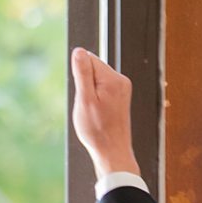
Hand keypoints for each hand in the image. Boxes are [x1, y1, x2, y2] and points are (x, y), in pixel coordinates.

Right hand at [70, 50, 140, 186]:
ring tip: (92, 110)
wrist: (112, 150)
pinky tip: (97, 112)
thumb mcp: (85, 100)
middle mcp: (121, 80)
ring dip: (89, 92)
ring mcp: (123, 88)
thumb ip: (82, 73)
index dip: (79, 76)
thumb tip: (78, 51)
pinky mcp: (121, 96)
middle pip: (94, 68)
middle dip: (84, 83)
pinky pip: (102, 88)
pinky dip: (95, 98)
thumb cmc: (97, 130)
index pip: (89, 59)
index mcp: (113, 79)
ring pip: (97, 79)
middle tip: (86, 105)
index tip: (82, 94)